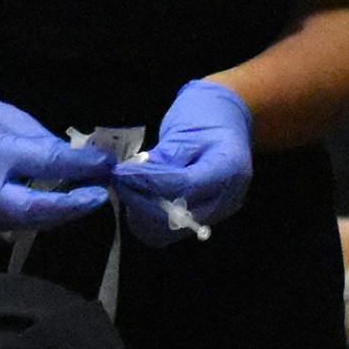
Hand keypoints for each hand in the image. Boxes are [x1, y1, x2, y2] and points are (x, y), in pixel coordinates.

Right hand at [0, 87, 112, 231]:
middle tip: (102, 193)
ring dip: (65, 212)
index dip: (79, 167)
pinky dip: (47, 214)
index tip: (107, 164)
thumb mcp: (11, 119)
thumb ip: (45, 143)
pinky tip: (66, 203)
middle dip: (74, 205)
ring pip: (31, 220)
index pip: (43, 164)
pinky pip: (22, 222)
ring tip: (90, 196)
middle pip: (36, 208)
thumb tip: (84, 161)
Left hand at [114, 80, 252, 246]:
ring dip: (143, 214)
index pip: (183, 186)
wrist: (226, 119)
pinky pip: (170, 231)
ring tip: (127, 190)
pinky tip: (138, 199)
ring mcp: (218, 213)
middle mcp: (228, 198)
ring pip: (171, 231)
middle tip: (119, 183)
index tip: (121, 174)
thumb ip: (162, 158)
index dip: (148, 183)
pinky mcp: (204, 219)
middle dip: (141, 202)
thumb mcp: (184, 130)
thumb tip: (132, 176)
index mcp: (229, 169)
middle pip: (178, 217)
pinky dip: (149, 220)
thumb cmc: (206, 116)